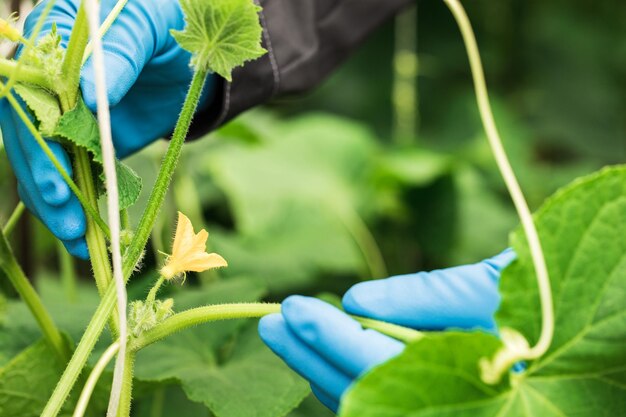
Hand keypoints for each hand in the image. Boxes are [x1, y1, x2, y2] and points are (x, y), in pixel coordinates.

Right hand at [0, 0, 214, 257]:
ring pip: (47, 165)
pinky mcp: (91, 142)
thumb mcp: (146, 27)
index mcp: (48, 44)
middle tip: (67, 218)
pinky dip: (84, 207)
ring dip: (59, 205)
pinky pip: (78, 175)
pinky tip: (93, 238)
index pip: (22, 94)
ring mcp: (68, 116)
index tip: (54, 174)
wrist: (195, 49)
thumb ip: (117, 56)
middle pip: (28, 138)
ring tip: (81, 241)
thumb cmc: (170, 23)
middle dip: (45, 181)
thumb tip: (89, 95)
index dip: (31, 137)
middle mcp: (47, 84)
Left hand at [258, 249, 515, 411]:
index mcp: (470, 388)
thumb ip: (421, 297)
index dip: (332, 339)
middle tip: (271, 321)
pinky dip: (339, 370)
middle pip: (360, 390)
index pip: (381, 369)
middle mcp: (448, 409)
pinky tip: (316, 348)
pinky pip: (374, 395)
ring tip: (284, 329)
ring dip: (317, 363)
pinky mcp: (424, 399)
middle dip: (310, 354)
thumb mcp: (486, 287)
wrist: (563, 319)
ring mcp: (435, 408)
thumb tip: (354, 301)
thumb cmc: (536, 295)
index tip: (294, 308)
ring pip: (361, 399)